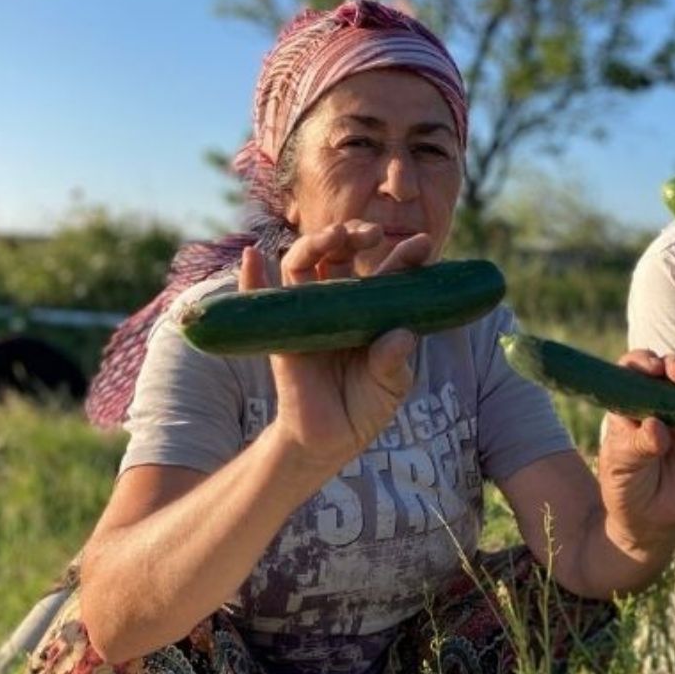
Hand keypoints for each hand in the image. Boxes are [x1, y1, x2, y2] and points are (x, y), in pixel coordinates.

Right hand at [238, 222, 432, 469]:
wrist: (329, 440)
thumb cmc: (365, 407)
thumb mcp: (390, 387)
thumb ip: (394, 363)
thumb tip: (401, 336)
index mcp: (373, 310)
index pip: (388, 274)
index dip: (404, 256)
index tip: (423, 245)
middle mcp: (339, 303)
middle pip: (342, 255)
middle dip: (355, 236)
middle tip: (373, 233)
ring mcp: (307, 313)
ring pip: (304, 264)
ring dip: (315, 243)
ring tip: (333, 235)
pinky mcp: (278, 331)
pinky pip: (260, 299)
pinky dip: (251, 276)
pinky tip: (252, 255)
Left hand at [597, 350, 674, 553]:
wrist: (651, 517)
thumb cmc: (626, 484)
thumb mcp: (622, 467)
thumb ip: (637, 446)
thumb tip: (656, 427)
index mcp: (630, 403)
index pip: (633, 371)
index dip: (642, 363)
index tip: (652, 371)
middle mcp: (659, 401)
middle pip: (669, 371)